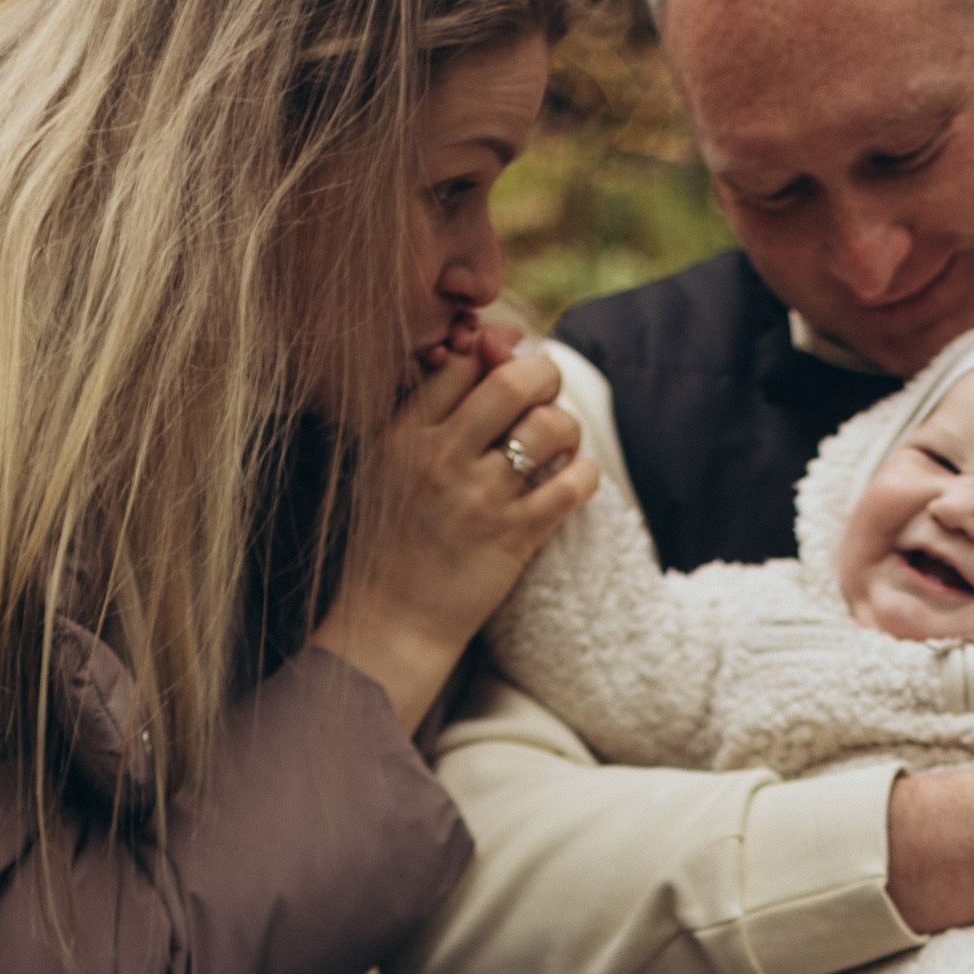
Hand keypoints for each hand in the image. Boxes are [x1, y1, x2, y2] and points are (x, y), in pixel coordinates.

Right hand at [314, 339, 596, 727]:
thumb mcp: (388, 466)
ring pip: (549, 427)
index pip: (462, 362)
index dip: (495, 351)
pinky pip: (572, 485)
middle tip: (547, 391)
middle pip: (513, 380)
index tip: (508, 363)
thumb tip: (482, 351)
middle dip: (544, 374)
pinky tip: (576, 477)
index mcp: (404, 434)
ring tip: (561, 444)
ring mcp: (479, 498)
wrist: (390, 622)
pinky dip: (585, 473)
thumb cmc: (391, 540)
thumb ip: (428, 414)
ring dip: (568, 427)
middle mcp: (441, 458)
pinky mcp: (513, 538)